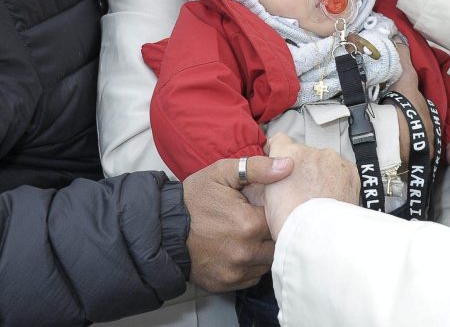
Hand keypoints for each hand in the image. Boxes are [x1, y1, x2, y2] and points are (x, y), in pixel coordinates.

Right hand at [181, 154, 292, 291]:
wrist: (162, 229)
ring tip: (248, 236)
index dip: (275, 212)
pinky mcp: (225, 284)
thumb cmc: (192, 199)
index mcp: (248, 224)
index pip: (281, 219)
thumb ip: (257, 168)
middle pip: (277, 243)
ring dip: (263, 250)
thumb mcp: (221, 173)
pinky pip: (252, 277)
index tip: (264, 207)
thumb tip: (288, 165)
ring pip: (267, 263)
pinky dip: (250, 265)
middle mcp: (245, 252)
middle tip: (257, 221)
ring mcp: (235, 271)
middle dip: (272, 232)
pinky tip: (240, 250)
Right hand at [263, 133, 358, 239]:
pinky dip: (338, 180)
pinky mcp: (349, 169)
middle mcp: (310, 150)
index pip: (280, 140)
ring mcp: (332, 158)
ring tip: (318, 196)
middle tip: (301, 190)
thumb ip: (268, 178)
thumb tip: (270, 177)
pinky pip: (341, 170)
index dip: (280, 153)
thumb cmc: (290, 220)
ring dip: (321, 173)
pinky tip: (332, 197)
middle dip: (303, 168)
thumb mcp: (266, 196)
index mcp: (286, 152)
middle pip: (304, 153)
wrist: (318, 232)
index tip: (281, 164)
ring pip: (324, 161)